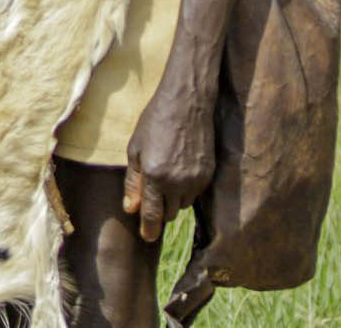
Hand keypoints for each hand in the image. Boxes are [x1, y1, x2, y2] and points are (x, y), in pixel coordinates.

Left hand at [122, 80, 216, 241]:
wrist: (187, 104)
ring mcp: (197, 180)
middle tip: (150, 199)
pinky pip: (196, 194)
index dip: (149, 228)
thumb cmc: (154, 122)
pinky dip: (185, 190)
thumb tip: (130, 209)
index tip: (147, 237)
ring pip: (183, 205)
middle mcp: (178, 182)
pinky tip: (178, 172)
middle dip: (159, 211)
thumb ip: (133, 182)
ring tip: (163, 179)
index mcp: (155, 176)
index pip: (152, 214)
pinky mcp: (210, 174)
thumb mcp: (135, 149)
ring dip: (173, 200)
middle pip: (169, 213)